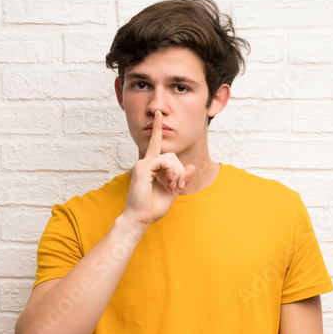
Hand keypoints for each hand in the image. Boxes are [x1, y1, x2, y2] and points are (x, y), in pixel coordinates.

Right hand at [122, 110, 196, 227]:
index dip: (158, 129)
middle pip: (171, 155)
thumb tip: (192, 167)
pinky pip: (165, 162)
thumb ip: (181, 178)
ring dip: (177, 173)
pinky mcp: (142, 168)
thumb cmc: (152, 207)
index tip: (159, 114)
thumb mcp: (173, 190)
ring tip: (173, 185)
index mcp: (150, 166)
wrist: (140, 218)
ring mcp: (142, 164)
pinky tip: (169, 183)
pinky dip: (172, 172)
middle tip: (179, 185)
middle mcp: (144, 162)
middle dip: (180, 170)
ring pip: (170, 157)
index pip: (155, 144)